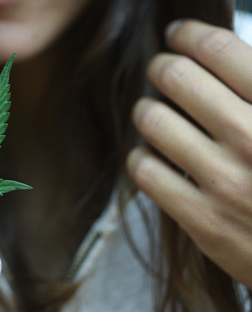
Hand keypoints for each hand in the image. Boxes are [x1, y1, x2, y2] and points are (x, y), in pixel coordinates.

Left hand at [127, 19, 251, 287]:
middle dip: (162, 67)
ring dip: (148, 111)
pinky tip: (156, 158)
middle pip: (175, 76)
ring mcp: (225, 182)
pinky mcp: (203, 220)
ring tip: (155, 115)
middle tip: (162, 71)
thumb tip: (217, 55)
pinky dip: (142, 157)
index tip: (179, 34)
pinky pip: (143, 170)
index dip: (190, 34)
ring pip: (151, 119)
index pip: (220, 49)